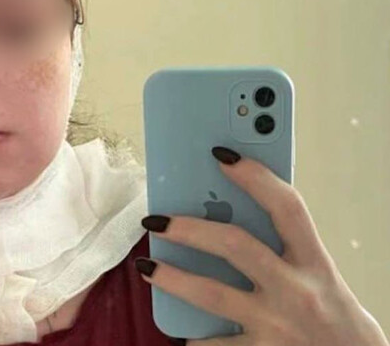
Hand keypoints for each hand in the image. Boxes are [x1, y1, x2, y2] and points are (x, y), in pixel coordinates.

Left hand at [135, 146, 388, 345]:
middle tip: (157, 220)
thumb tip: (231, 215)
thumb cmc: (335, 318)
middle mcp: (296, 291)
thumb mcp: (320, 276)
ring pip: (212, 294)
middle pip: (235, 244)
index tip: (222, 155)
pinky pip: (214, 344)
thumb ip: (287, 249)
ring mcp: (277, 325)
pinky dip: (193, 337)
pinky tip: (182, 331)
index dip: (255, 177)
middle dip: (189, 228)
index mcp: (315, 263)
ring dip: (172, 278)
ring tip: (146, 267)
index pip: (287, 207)